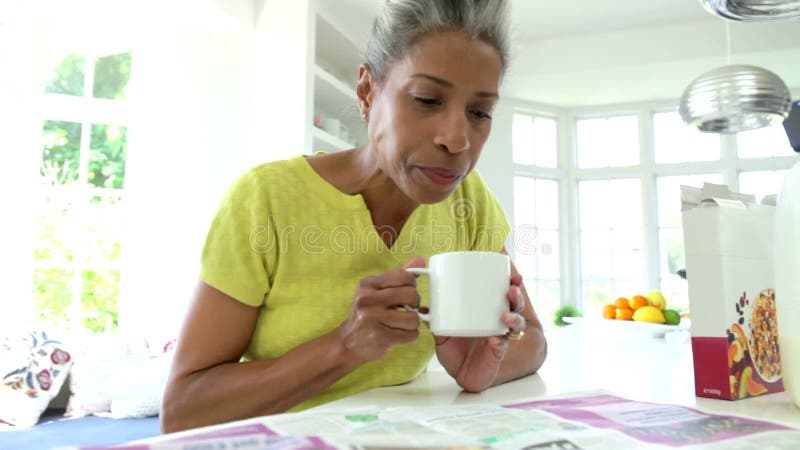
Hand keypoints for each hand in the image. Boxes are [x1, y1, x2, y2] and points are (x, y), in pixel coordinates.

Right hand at [336, 257, 425, 363]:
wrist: (348, 343)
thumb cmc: (367, 314)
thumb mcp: (376, 291)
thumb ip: (398, 276)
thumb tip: (421, 260)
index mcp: (367, 285)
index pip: (402, 276)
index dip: (412, 283)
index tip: (410, 290)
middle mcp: (367, 300)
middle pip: (411, 295)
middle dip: (415, 303)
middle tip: (408, 308)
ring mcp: (372, 319)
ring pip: (413, 318)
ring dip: (413, 322)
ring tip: (402, 323)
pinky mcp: (379, 337)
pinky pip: (410, 334)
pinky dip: (409, 335)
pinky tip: (399, 333)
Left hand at [434, 269, 528, 391]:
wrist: (458, 374)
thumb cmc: (455, 350)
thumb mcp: (442, 333)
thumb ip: (435, 322)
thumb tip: (423, 309)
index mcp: (487, 312)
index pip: (502, 294)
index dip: (509, 283)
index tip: (510, 271)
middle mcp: (497, 322)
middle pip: (515, 305)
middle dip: (517, 295)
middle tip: (512, 288)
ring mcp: (500, 337)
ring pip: (516, 324)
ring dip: (514, 318)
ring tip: (506, 315)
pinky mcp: (498, 353)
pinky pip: (502, 346)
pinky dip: (500, 342)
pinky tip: (495, 340)